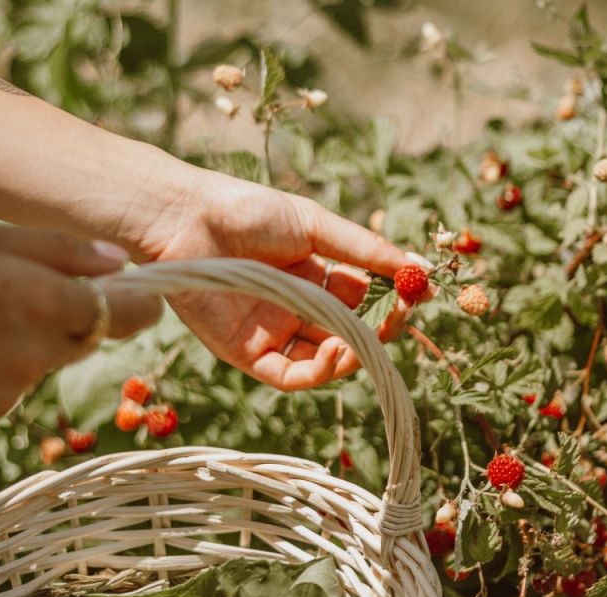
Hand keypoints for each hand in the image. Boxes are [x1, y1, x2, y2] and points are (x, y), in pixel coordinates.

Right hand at [0, 222, 161, 432]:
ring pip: (42, 365)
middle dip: (68, 319)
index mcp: (40, 300)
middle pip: (86, 339)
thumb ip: (60, 249)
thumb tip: (121, 263)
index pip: (126, 313)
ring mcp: (12, 393)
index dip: (141, 306)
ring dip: (24, 345)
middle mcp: (36, 354)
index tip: (142, 299)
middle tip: (14, 295)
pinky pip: (8, 392)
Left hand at [135, 168, 423, 390]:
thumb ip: (366, 251)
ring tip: (365, 337)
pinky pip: (291, 376)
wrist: (186, 219)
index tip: (413, 295)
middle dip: (376, 331)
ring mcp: (270, 333)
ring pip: (323, 360)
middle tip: (398, 319)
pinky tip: (335, 350)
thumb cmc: (246, 211)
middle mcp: (293, 308)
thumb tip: (420, 269)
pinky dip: (320, 371)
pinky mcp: (246, 354)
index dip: (388, 302)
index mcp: (311, 275)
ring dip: (352, 354)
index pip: (360, 300)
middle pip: (346, 333)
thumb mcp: (316, 226)